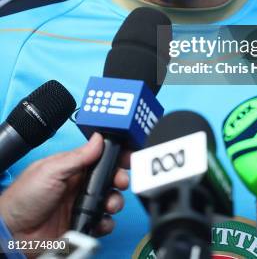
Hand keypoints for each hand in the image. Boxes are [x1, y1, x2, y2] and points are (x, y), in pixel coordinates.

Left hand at [0, 133, 128, 242]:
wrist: (13, 234)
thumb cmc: (24, 198)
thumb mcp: (51, 171)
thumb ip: (77, 157)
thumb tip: (98, 139)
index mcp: (72, 167)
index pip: (99, 156)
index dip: (114, 155)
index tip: (126, 154)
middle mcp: (79, 185)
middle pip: (109, 178)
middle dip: (119, 178)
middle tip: (120, 180)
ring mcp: (81, 205)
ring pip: (109, 199)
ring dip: (115, 200)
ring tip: (109, 204)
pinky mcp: (82, 225)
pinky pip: (103, 222)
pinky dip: (107, 222)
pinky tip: (101, 221)